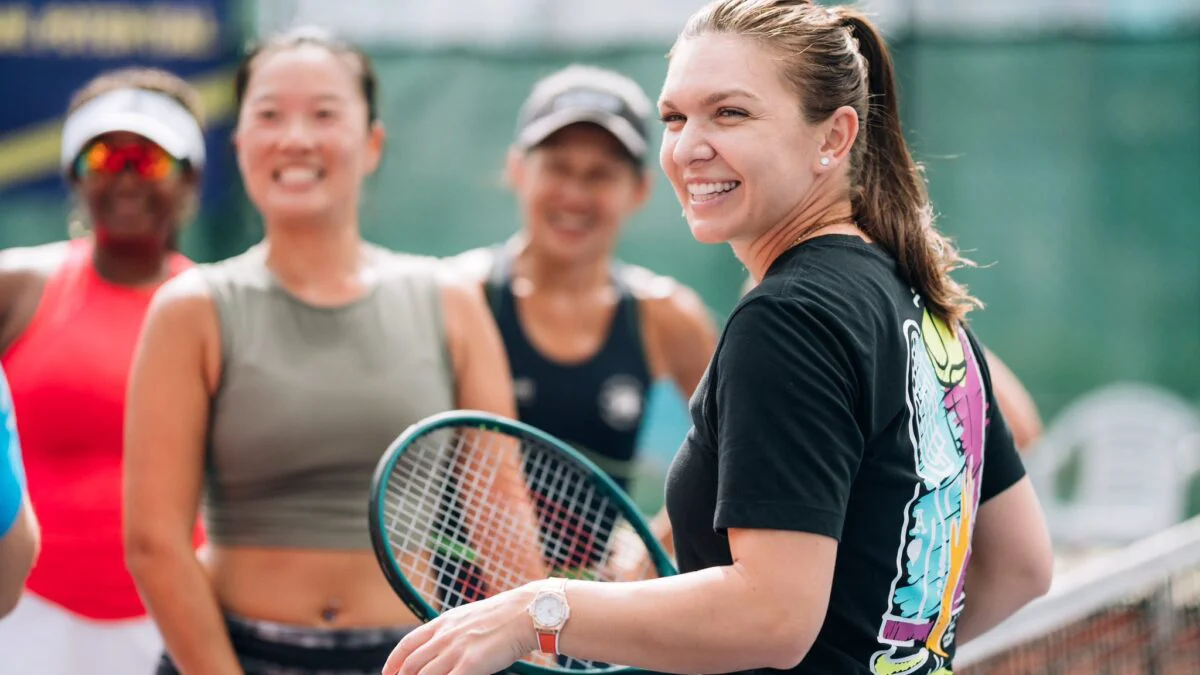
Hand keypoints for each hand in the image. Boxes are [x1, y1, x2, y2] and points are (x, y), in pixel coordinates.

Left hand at [382, 583, 540, 674]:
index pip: (407, 644)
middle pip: (411, 665)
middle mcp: (444, 636)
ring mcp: (456, 650)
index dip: (393, 662)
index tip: (388, 673)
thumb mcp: (468, 617)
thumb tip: (442, 643)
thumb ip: (452, 630)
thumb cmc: (503, 616)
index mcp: (442, 623)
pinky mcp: (471, 664)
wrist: (525, 612)